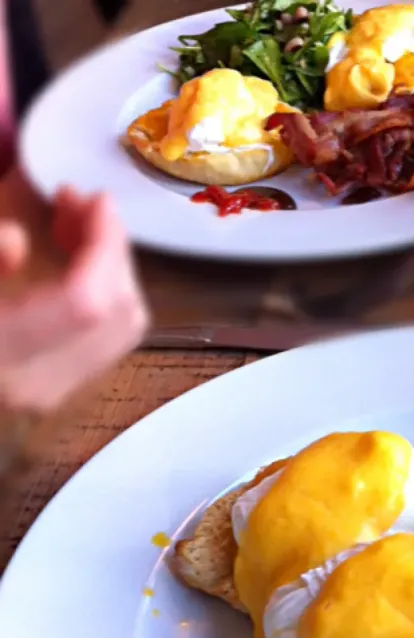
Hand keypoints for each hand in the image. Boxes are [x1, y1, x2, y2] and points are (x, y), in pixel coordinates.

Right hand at [0, 184, 148, 411]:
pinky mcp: (60, 389)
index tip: (95, 198)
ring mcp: (54, 393)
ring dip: (112, 267)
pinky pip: (110, 337)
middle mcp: (37, 385)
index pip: (87, 302)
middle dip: (112, 248)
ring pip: (126, 326)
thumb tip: (18, 243)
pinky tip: (74, 259)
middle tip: (77, 201)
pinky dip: (106, 292)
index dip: (104, 245)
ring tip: (72, 222)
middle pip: (120, 311)